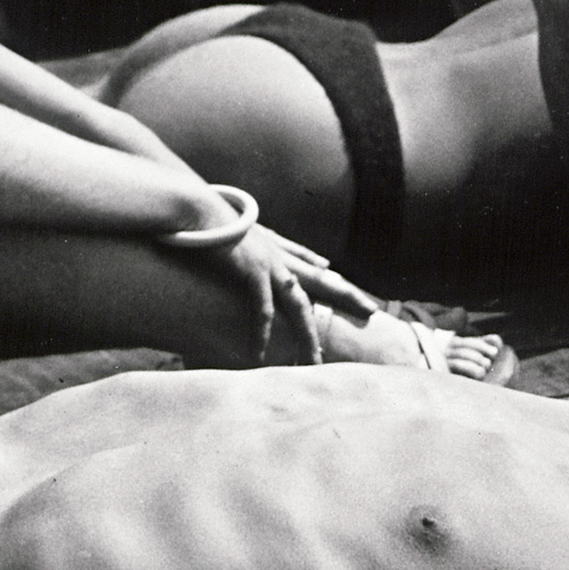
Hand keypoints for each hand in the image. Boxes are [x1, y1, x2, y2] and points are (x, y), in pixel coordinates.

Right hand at [208, 227, 382, 363]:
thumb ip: (274, 245)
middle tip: (372, 312)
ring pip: (299, 304)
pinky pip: (262, 309)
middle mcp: (281, 257)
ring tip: (315, 360)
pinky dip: (263, 332)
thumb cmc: (215, 223)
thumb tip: (302, 256)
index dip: (340, 282)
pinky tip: (261, 352)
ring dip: (308, 334)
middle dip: (348, 296)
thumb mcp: (248, 233)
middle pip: (322, 281)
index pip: (318, 268)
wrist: (196, 208)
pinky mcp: (251, 271)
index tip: (362, 295)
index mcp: (280, 250)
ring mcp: (269, 264)